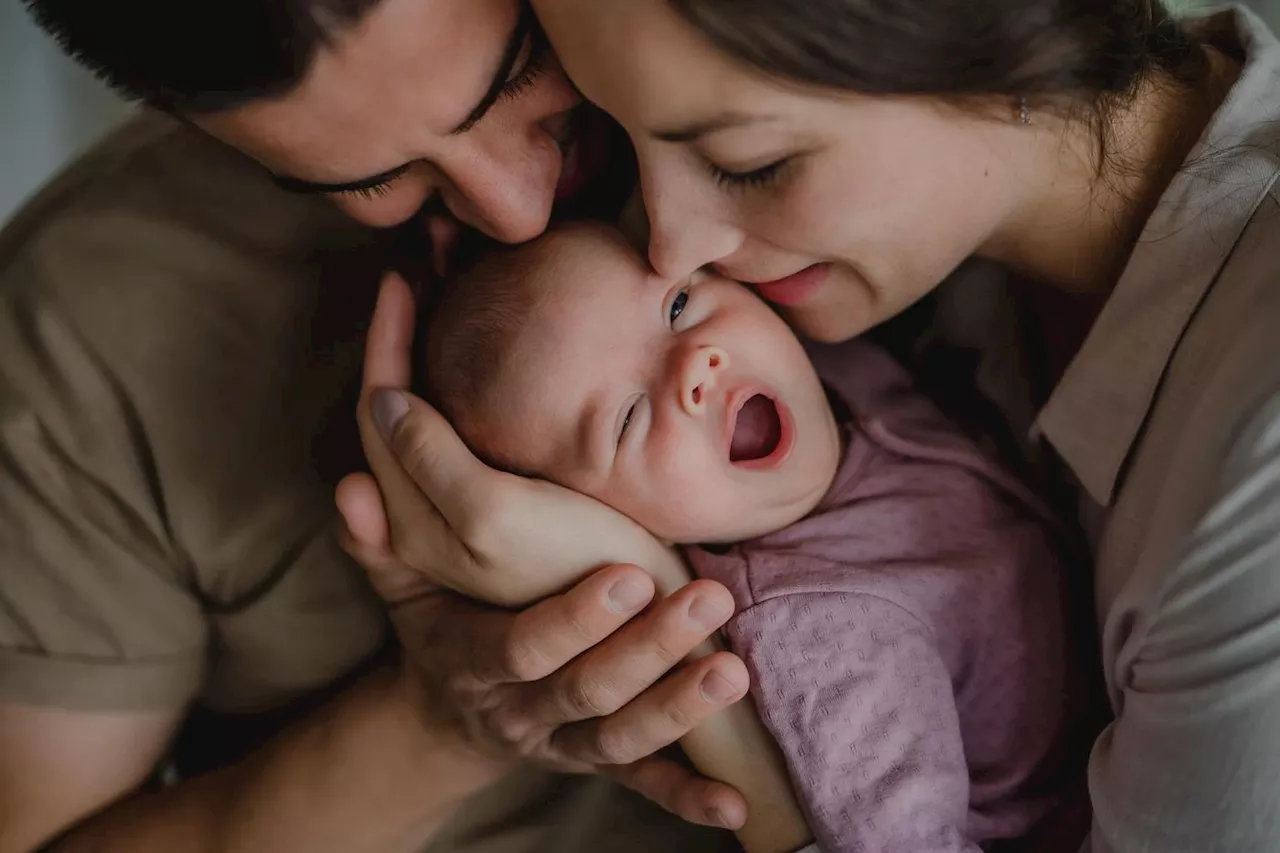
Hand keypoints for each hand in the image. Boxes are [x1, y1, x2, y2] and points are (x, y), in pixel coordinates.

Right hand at [336, 272, 750, 828]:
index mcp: (473, 661)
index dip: (573, 623)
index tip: (628, 577)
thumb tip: (351, 487)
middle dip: (647, 651)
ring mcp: (561, 744)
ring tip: (732, 671)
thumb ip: (377, 541)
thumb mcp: (401, 586)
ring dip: (678, 710)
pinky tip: (735, 808)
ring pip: (620, 738)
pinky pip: (642, 786)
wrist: (447, 714)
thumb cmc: (438, 625)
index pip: (522, 649)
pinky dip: (687, 798)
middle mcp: (521, 710)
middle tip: (705, 601)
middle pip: (586, 692)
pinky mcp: (597, 765)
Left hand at [349, 273, 689, 605]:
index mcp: (413, 511)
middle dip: (406, 336)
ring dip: (430, 356)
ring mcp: (469, 512)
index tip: (402, 275)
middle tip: (428, 268)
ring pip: (429, 418)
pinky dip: (463, 388)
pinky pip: (466, 436)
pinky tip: (495, 363)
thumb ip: (432, 461)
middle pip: (398, 407)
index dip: (387, 340)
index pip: (380, 409)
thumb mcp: (489, 519)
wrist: (638, 632)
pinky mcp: (511, 511)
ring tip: (450, 297)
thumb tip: (385, 399)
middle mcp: (429, 511)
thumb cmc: (564, 579)